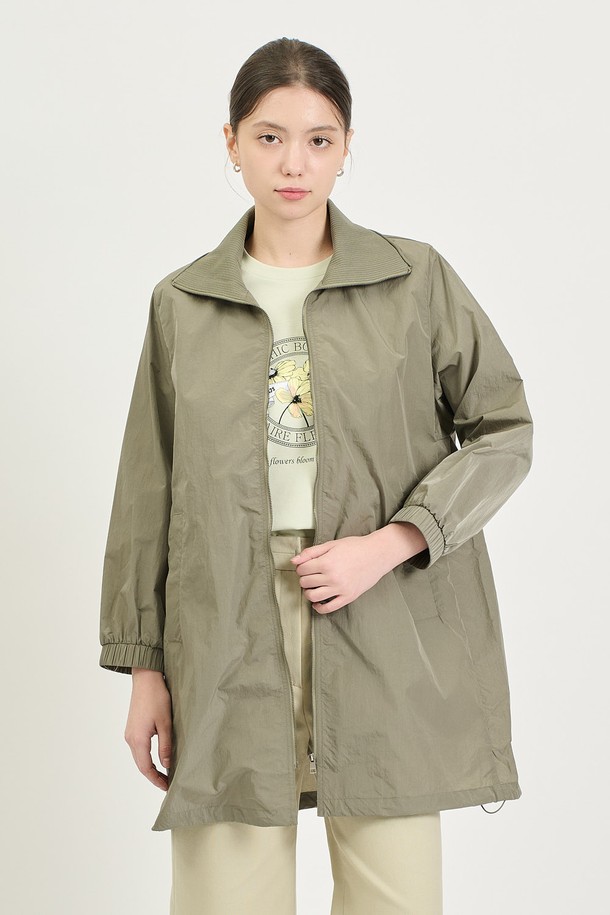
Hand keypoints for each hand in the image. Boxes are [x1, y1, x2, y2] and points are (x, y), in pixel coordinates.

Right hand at [124, 669, 172, 790]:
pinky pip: (138, 748)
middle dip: (153, 776)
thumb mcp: (165, 723)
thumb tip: (166, 765)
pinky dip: (146, 757)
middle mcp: (130, 738)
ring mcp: (129, 733)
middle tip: (167, 783)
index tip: (167, 787)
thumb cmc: (157, 698)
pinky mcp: (132, 727)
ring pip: (138, 757)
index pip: (146, 768)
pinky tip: (156, 757)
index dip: (156, 779)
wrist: (145, 678)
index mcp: (138, 739)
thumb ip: (165, 745)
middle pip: (140, 765)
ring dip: (149, 767)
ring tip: (164, 773)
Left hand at [290, 524, 425, 613]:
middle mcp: (332, 577)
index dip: (301, 567)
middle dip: (304, 578)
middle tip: (311, 575)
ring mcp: (340, 589)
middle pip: (305, 583)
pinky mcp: (348, 597)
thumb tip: (293, 561)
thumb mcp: (331, 545)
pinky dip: (319, 607)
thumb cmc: (354, 547)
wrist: (377, 554)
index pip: (301, 570)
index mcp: (326, 562)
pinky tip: (317, 602)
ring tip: (313, 587)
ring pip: (313, 597)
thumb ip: (311, 552)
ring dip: (309, 592)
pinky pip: (328, 608)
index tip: (306, 566)